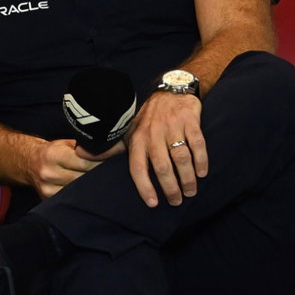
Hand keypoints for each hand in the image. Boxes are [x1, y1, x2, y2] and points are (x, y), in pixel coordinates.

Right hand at [32, 137, 102, 198]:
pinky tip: (85, 190)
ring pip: (79, 191)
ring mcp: (48, 189)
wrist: (28, 162)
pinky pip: (71, 199)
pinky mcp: (48, 199)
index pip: (85, 162)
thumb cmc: (51, 152)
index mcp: (53, 155)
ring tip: (97, 181)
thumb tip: (108, 150)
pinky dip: (80, 195)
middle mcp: (49, 173)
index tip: (109, 162)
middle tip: (107, 172)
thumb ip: (83, 147)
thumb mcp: (64, 143)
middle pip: (83, 178)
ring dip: (90, 187)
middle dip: (97, 175)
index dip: (100, 162)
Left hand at [125, 91, 205, 206]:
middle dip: (170, 187)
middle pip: (162, 166)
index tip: (153, 203)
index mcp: (137, 139)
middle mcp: (153, 134)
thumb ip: (118, 148)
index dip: (144, 187)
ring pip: (180, 158)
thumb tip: (92, 158)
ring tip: (191, 192)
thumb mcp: (130, 131)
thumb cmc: (149, 118)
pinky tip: (202, 173)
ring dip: (187, 178)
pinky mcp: (190, 121)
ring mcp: (172, 127)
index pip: (137, 167)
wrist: (169, 91)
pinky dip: (201, 161)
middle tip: (177, 201)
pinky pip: (197, 144)